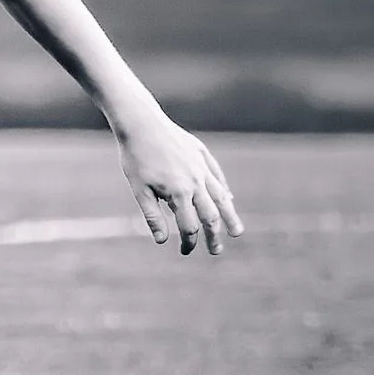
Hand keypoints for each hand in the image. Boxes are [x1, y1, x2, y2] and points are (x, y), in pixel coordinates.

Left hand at [116, 112, 242, 255]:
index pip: (190, 226)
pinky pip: (216, 176)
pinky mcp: (201, 153)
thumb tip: (163, 241)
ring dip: (229, 216)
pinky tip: (227, 198)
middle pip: (211, 215)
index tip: (184, 251)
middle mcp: (196, 181)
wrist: (141, 123)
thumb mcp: (139, 189)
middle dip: (214, 236)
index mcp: (179, 193)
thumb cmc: (136, 157)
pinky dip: (223, 189)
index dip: (189, 242)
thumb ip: (153, 216)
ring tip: (236, 232)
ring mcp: (201, 166)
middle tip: (216, 251)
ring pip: (221, 196)